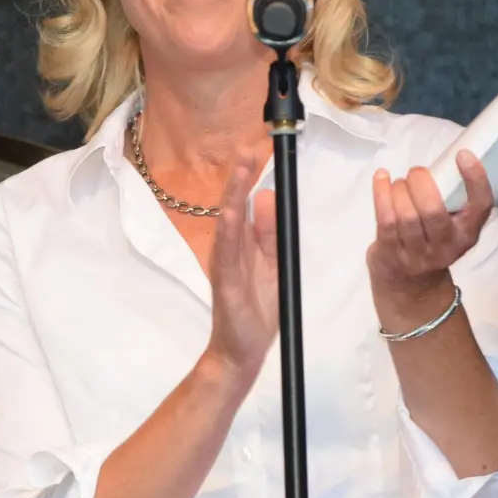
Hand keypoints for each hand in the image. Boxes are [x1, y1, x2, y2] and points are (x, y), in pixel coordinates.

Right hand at [204, 148, 279, 379]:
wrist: (242, 350)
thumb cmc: (256, 308)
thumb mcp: (273, 263)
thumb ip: (269, 233)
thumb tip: (265, 196)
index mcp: (242, 243)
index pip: (244, 203)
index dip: (249, 176)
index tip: (258, 149)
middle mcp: (229, 249)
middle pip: (233, 206)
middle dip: (241, 177)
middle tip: (247, 148)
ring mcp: (225, 266)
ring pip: (228, 223)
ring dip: (234, 195)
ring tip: (241, 169)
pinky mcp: (226, 284)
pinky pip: (227, 255)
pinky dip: (229, 233)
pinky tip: (232, 213)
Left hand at [368, 149, 493, 300]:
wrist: (412, 287)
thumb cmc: (432, 242)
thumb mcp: (452, 226)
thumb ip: (451, 201)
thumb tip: (441, 162)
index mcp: (467, 234)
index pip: (480, 206)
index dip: (476, 179)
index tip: (464, 154)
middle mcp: (446, 247)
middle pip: (433, 212)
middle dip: (422, 183)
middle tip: (417, 171)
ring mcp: (417, 254)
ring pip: (407, 217)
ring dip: (400, 190)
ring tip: (400, 182)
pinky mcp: (391, 255)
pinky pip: (385, 221)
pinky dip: (381, 194)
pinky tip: (381, 178)